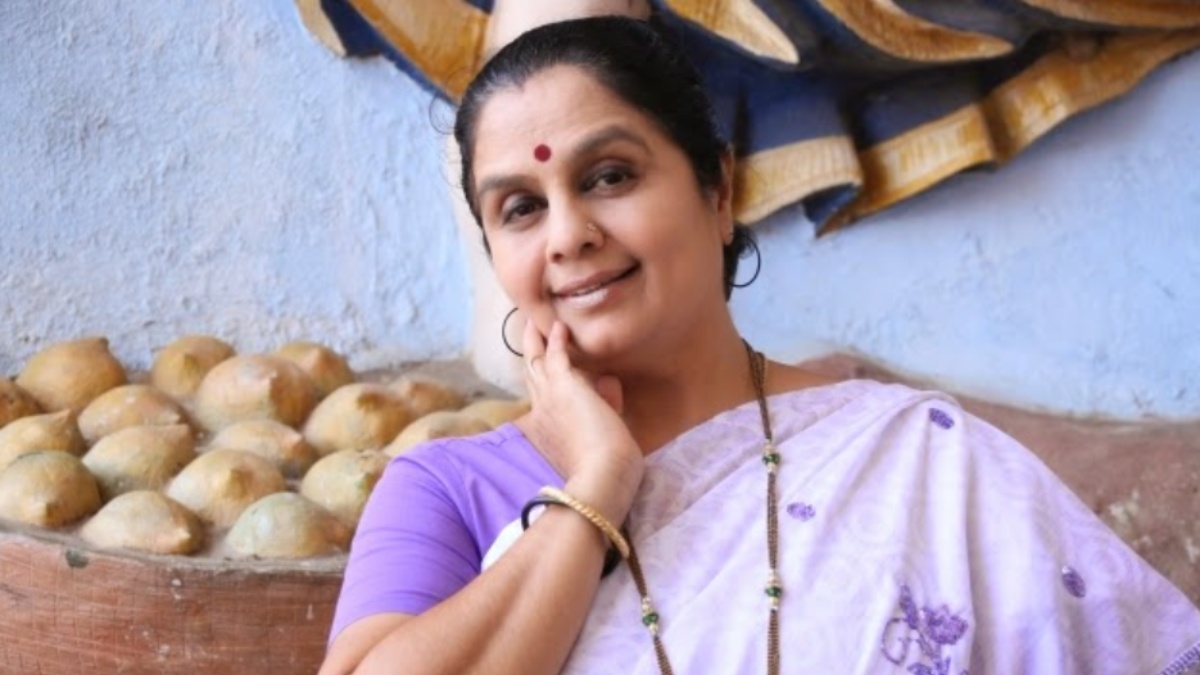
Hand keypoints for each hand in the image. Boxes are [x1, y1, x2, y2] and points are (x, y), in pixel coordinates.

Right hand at [520, 320, 643, 522]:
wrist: (604, 474)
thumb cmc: (606, 466)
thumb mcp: (603, 430)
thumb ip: (605, 404)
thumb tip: (609, 382)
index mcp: (548, 428)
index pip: (541, 398)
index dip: (539, 380)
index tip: (539, 367)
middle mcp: (544, 411)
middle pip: (531, 375)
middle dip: (529, 353)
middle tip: (528, 332)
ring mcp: (551, 397)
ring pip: (536, 361)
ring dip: (535, 340)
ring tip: (534, 321)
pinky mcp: (564, 386)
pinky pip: (555, 355)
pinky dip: (556, 340)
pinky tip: (559, 325)